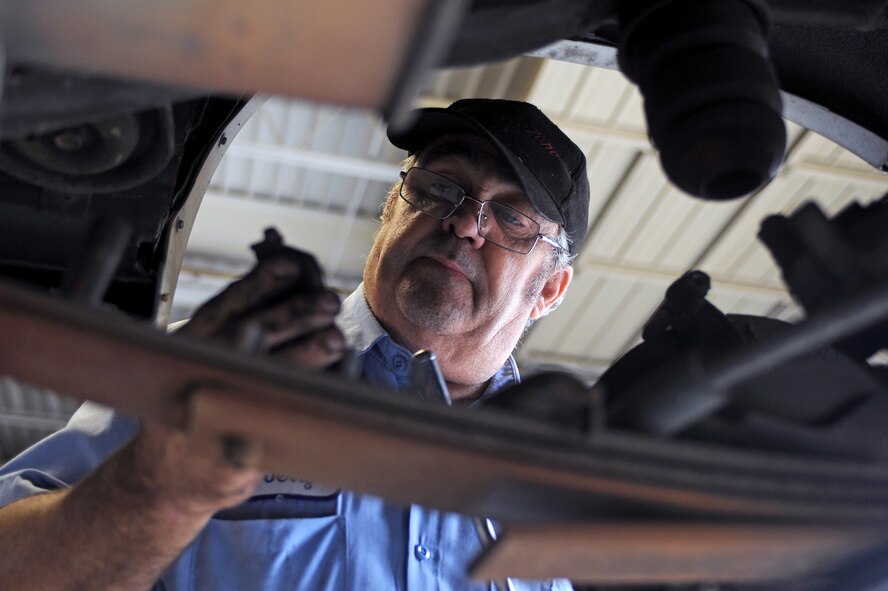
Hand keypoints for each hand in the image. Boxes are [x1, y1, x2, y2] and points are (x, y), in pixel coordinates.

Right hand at [129, 245, 344, 513]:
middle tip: (328, 301)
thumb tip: (291, 275)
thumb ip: (237, 325)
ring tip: (336, 339)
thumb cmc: (196, 406)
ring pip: (263, 380)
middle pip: (247, 338)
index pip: (222, 309)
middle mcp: (194, 378)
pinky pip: (277, 428)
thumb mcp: (200, 360)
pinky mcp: (232, 460)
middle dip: (292, 316)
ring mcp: (209, 420)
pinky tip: (336, 388)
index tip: (290, 266)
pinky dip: (308, 405)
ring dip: (304, 356)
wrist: (164, 479)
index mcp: (187, 349)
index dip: (257, 285)